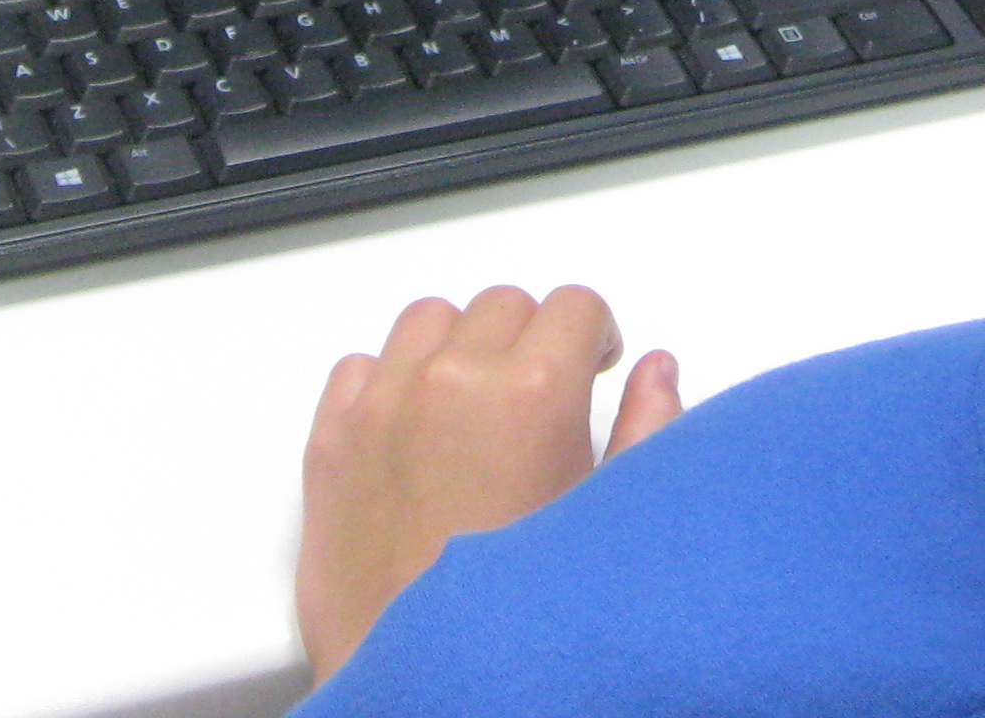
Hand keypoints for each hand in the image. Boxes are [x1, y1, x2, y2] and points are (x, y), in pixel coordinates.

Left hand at [297, 284, 679, 682]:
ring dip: (458, 347)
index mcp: (532, 392)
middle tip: (542, 399)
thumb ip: (645, 430)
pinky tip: (413, 430)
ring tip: (474, 409)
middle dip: (532, 340)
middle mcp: (451, 382)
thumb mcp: (608, 524)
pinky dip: (388, 381)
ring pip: (427, 320)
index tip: (596, 366)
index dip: (595, 337)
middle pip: (503, 305)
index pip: (574, 306)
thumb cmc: (519, 625)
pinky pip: (360, 368)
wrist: (429, 689)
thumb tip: (656, 373)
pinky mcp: (329, 443)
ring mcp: (381, 407)